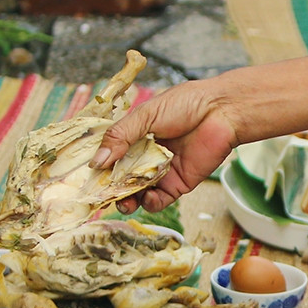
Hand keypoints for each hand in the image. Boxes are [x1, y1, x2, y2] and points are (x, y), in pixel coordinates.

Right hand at [95, 80, 243, 213]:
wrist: (221, 111)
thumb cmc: (185, 104)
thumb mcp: (146, 115)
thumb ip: (120, 137)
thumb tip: (96, 162)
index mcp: (135, 136)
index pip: (110, 155)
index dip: (98, 167)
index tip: (86, 177)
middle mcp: (145, 156)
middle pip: (121, 178)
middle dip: (110, 188)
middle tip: (102, 195)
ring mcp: (161, 171)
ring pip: (137, 193)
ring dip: (127, 200)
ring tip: (123, 201)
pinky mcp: (178, 184)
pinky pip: (159, 201)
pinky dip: (150, 203)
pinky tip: (147, 197)